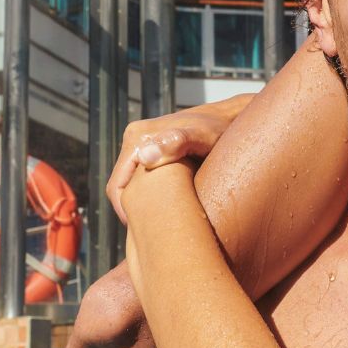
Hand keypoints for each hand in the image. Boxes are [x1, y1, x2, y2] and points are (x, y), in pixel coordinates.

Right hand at [105, 93, 255, 224]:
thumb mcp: (202, 137)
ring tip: (165, 219)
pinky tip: (171, 204)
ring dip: (143, 202)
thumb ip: (177, 143)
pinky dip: (152, 193)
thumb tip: (146, 157)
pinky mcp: (154, 150)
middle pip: (121, 187)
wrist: (231, 116)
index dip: (127, 213)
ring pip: (132, 185)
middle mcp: (136, 139)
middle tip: (157, 229)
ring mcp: (144, 144)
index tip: (148, 230)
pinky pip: (143, 178)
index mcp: (137, 138)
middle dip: (134, 209)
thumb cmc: (220, 130)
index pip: (117, 187)